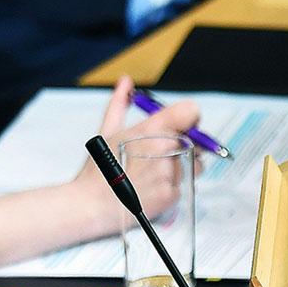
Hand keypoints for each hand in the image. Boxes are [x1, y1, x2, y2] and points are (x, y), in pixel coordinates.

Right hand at [73, 76, 200, 219]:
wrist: (91, 205)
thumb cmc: (98, 170)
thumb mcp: (107, 132)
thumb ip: (119, 104)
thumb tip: (125, 82)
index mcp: (153, 128)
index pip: (191, 112)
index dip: (188, 119)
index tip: (180, 127)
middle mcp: (165, 148)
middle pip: (196, 141)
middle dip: (183, 147)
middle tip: (158, 158)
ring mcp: (170, 173)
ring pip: (193, 166)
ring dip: (180, 169)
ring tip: (152, 175)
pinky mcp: (171, 194)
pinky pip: (183, 187)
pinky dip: (171, 188)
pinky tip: (151, 189)